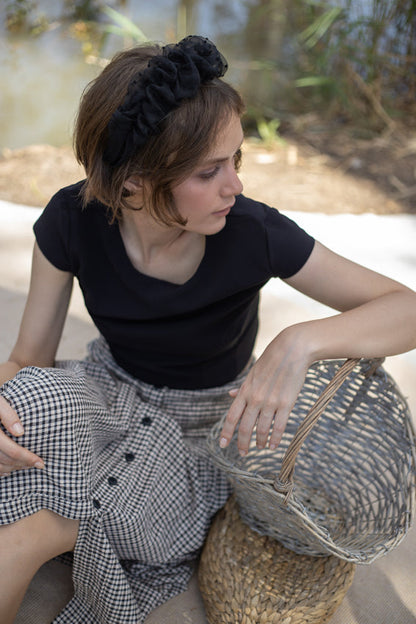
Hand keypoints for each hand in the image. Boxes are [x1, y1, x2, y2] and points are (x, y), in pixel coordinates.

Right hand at [0, 396, 43, 474]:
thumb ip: (8, 415)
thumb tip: (20, 432)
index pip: (12, 450)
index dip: (28, 458)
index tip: (41, 462)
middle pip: (6, 460)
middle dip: (23, 464)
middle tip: (37, 464)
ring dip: (13, 468)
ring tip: (27, 465)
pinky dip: (1, 470)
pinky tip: (9, 470)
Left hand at [219, 333, 310, 455]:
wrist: (292, 350)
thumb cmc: (271, 361)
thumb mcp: (253, 373)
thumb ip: (242, 388)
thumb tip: (230, 395)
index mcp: (245, 391)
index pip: (232, 417)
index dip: (226, 432)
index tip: (223, 444)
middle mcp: (255, 398)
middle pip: (245, 427)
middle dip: (242, 443)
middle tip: (243, 453)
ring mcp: (271, 402)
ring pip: (262, 429)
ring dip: (260, 442)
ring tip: (260, 447)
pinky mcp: (286, 403)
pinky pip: (279, 426)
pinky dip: (275, 438)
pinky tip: (273, 446)